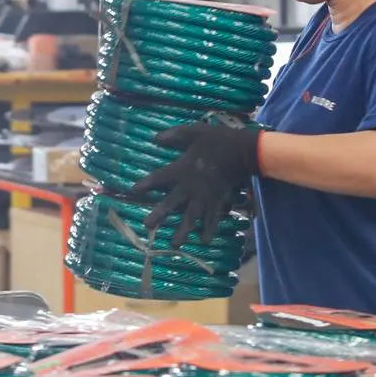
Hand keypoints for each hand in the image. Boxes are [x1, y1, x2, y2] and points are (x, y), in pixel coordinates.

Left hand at [130, 120, 260, 246]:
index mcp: (180, 170)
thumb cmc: (217, 140)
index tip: (133, 190)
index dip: (146, 184)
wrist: (242, 151)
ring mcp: (204, 197)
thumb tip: (155, 138)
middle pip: (171, 204)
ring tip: (174, 245)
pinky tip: (203, 241)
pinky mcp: (218, 201)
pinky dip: (209, 229)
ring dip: (182, 231)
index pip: (158, 178)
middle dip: (159, 215)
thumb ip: (174, 135)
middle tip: (147, 226)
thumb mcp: (193, 131)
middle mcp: (189, 187)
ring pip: (190, 218)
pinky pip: (212, 218)